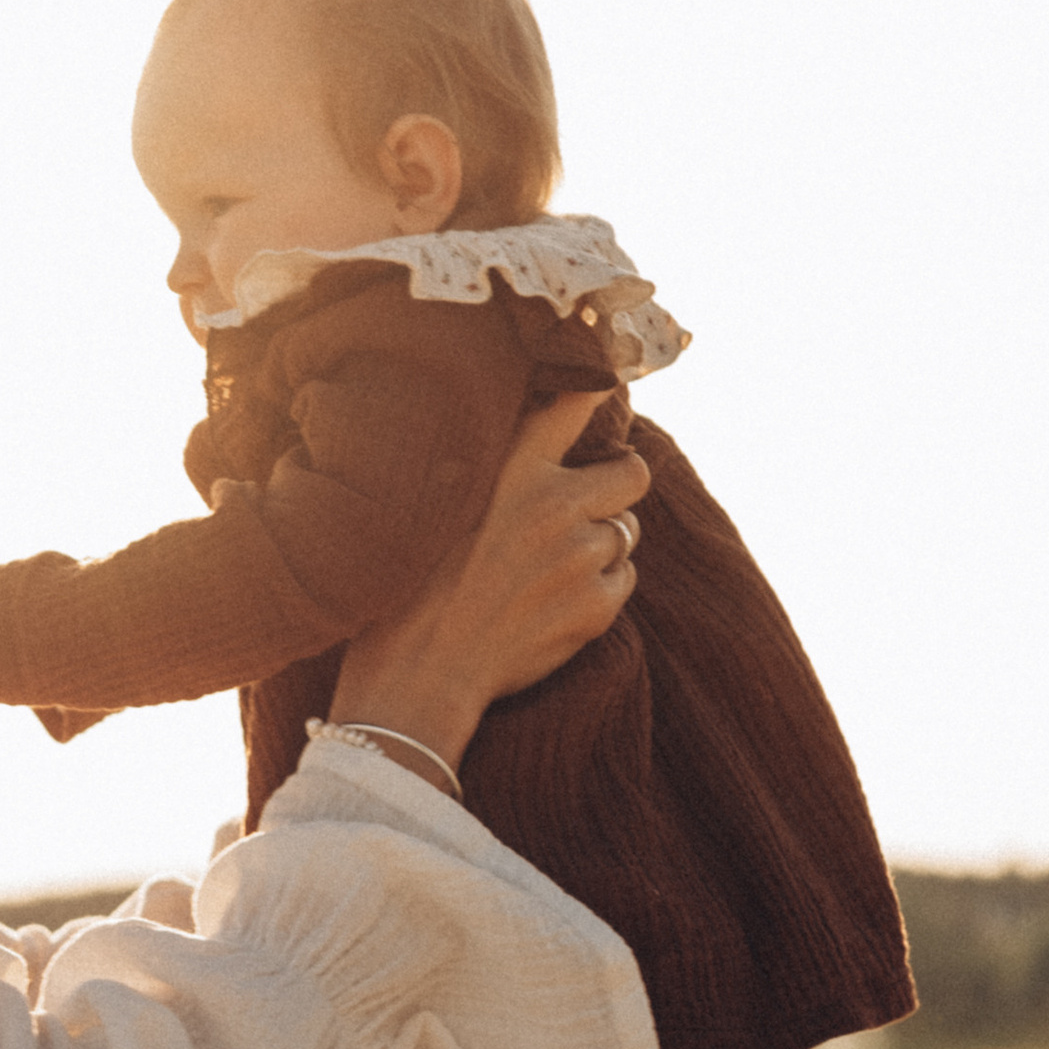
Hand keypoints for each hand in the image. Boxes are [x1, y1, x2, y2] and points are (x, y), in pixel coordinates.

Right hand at [332, 392, 646, 774]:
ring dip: (602, 545)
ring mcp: (581, 557)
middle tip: (589, 506)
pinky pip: (622, 581)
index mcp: (512, 471)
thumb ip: (495, 473)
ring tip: (550, 569)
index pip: (575, 406)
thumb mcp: (440, 507)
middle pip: (632, 474)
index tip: (612, 378)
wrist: (422, 670)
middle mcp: (555, 506)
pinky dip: (599, 590)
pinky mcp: (597, 605)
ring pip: (625, 533)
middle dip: (618, 486)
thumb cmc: (417, 589)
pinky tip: (554, 604)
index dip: (599, 390)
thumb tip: (535, 446)